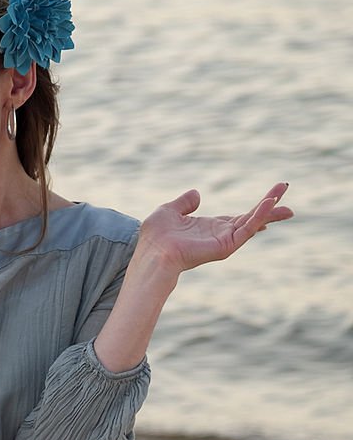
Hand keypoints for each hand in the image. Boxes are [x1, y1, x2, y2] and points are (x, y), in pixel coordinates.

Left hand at [137, 182, 292, 275]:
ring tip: (283, 190)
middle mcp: (220, 235)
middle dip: (270, 205)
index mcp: (209, 228)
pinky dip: (259, 216)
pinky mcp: (226, 246)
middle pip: (251, 218)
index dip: (254, 207)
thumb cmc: (156, 237)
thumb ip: (184, 203)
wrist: (153, 252)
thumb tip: (197, 194)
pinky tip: (269, 203)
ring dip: (269, 207)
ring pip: (253, 221)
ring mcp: (224, 241)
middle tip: (285, 187)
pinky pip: (246, 229)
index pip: (238, 217)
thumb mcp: (169, 211)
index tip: (272, 197)